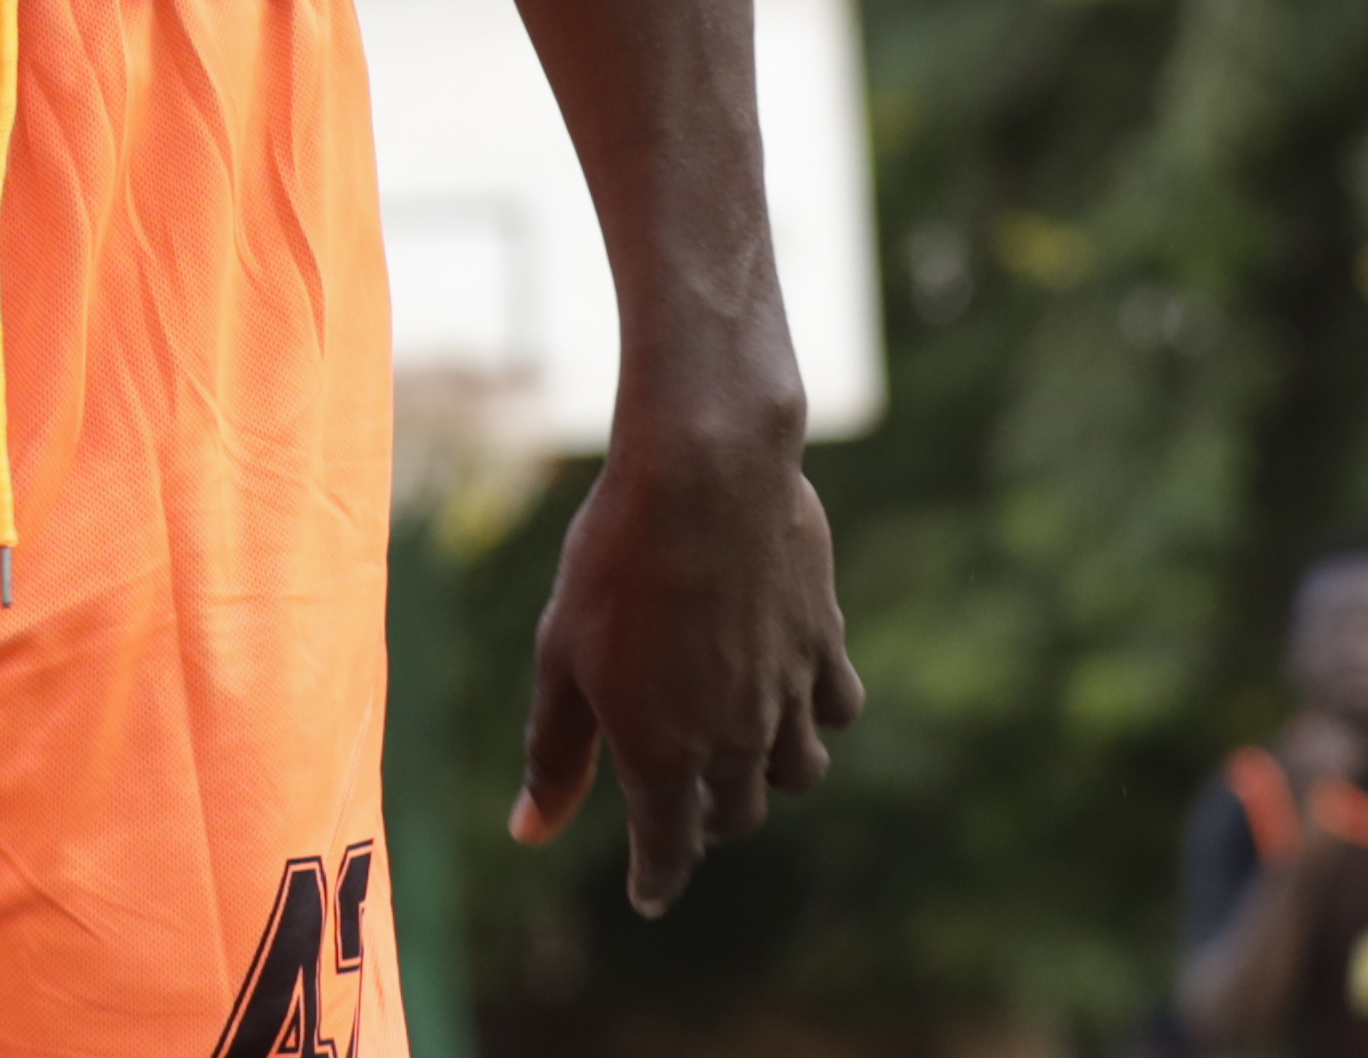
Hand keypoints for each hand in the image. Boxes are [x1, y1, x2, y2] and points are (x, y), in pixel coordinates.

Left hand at [509, 403, 859, 916]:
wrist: (704, 473)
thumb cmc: (614, 562)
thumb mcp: (561, 660)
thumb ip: (553, 755)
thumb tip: (529, 834)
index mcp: (662, 754)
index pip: (668, 851)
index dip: (656, 879)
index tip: (648, 894)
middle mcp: (734, 738)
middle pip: (735, 817)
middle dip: (707, 819)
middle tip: (684, 794)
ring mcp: (788, 693)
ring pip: (797, 773)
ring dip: (766, 774)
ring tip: (737, 743)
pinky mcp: (825, 642)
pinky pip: (838, 709)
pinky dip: (817, 714)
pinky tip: (788, 684)